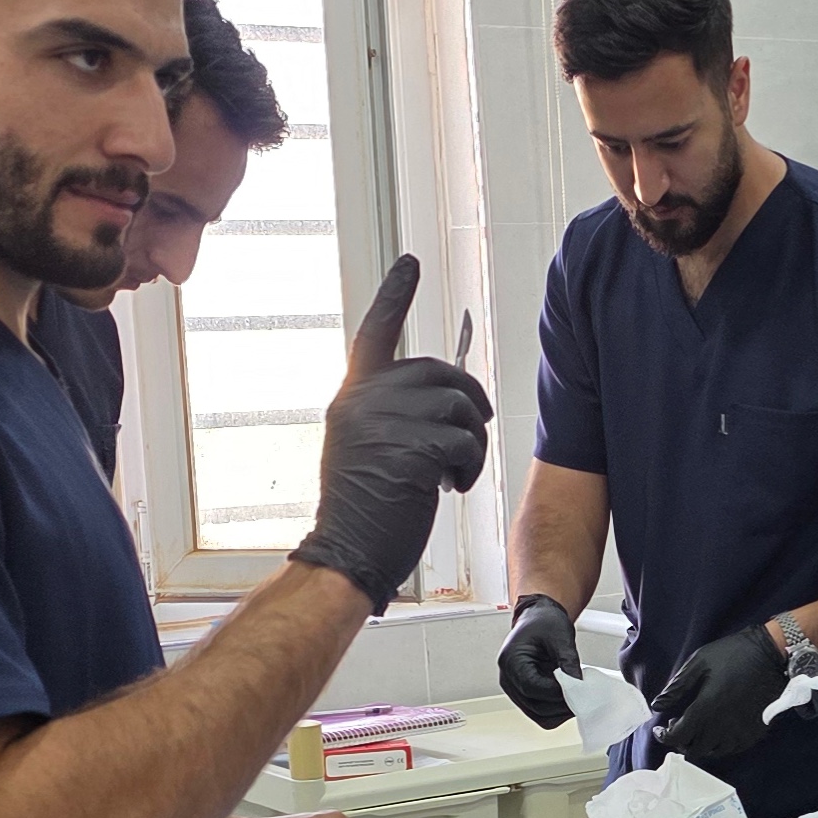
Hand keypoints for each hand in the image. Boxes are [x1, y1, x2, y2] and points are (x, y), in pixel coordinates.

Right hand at [293, 256, 492, 604]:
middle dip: (466, 405)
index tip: (409, 264)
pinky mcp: (411, 447)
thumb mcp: (368, 446)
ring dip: (470, 443)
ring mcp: (385, 421)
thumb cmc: (365, 510)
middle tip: (465, 443)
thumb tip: (445, 395)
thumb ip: (392, 412)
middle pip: (439, 373)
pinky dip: (469, 468)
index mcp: (353, 396)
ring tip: (451, 474)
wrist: (347, 553)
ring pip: (459, 406)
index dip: (395, 296)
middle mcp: (363, 399)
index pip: (376, 332)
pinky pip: (465, 441)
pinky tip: (451, 489)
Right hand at [497, 595, 580, 728]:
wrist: (538, 618)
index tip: (576, 688)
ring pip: (538, 714)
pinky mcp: (525, 695)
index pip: (531, 686)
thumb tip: (577, 683)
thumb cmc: (543, 622)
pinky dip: (556, 711)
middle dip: (561, 704)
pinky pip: (540, 712)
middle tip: (582, 695)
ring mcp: (515, 689)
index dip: (556, 692)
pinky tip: (570, 699)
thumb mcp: (560, 636)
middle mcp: (508, 678)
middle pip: (535, 705)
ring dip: (560, 711)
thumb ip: (568, 661)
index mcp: (511, 660)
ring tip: (577, 696)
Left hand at [653, 626, 791, 762]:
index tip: (661, 729)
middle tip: (680, 726)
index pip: (678, 736)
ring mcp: (740, 731)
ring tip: (699, 729)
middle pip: (694, 749)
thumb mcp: (699, 662)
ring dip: (701, 744)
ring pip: (713, 752)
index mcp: (706, 707)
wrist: (771, 654)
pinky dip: (720, 745)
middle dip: (682, 741)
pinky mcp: (754, 732)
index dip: (665, 736)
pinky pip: (733, 749)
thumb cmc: (733, 654)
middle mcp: (722, 725)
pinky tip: (718, 731)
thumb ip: (677, 687)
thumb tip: (658, 705)